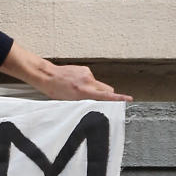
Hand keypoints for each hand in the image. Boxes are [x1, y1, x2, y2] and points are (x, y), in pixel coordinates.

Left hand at [1, 45, 131, 102]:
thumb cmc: (55, 91)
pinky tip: (76, 84)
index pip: (105, 95)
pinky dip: (87, 83)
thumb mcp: (69, 101)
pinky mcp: (85, 69)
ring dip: (94, 89)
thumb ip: (85, 102)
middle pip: (107, 89)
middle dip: (106, 95)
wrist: (47, 75)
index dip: (118, 99)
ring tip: (79, 92)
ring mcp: (87, 74)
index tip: (129, 100)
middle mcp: (88, 81)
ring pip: (98, 84)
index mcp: (83, 91)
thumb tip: (96, 106)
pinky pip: (91, 78)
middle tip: (98, 101)